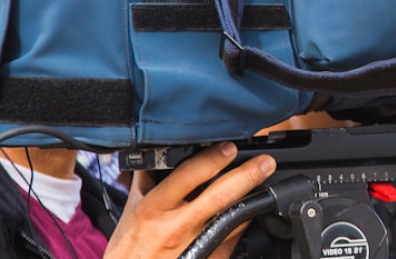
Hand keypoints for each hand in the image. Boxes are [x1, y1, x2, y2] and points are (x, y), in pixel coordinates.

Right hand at [104, 142, 275, 258]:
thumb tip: (161, 154)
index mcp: (154, 208)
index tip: (230, 147)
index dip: (211, 159)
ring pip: (232, 220)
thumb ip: (148, 181)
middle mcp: (176, 227)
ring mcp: (196, 246)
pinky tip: (252, 212)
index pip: (187, 177)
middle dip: (246, 176)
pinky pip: (233, 240)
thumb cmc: (129, 248)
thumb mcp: (131, 210)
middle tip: (265, 163)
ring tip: (266, 184)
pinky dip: (244, 224)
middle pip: (219, 197)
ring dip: (252, 201)